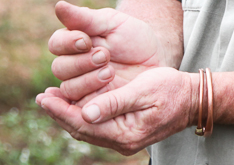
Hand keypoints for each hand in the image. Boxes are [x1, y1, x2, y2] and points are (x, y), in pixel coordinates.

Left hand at [38, 66, 193, 155]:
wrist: (192, 100)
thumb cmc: (171, 91)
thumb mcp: (143, 91)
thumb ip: (114, 103)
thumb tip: (85, 112)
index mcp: (125, 134)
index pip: (84, 124)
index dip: (61, 111)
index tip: (43, 97)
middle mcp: (122, 141)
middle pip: (81, 130)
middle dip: (59, 113)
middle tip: (41, 97)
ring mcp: (123, 138)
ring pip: (87, 129)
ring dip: (68, 114)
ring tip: (50, 98)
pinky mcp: (125, 131)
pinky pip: (96, 126)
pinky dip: (81, 114)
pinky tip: (73, 102)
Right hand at [43, 1, 167, 102]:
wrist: (156, 62)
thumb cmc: (133, 38)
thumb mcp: (113, 24)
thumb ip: (85, 18)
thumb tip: (58, 6)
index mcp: (74, 42)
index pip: (56, 44)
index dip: (67, 43)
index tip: (85, 40)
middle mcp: (73, 65)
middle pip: (59, 68)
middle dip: (81, 63)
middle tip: (104, 56)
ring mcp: (82, 87)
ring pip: (68, 88)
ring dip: (87, 80)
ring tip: (110, 72)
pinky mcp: (92, 105)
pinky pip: (81, 107)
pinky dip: (90, 98)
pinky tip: (104, 91)